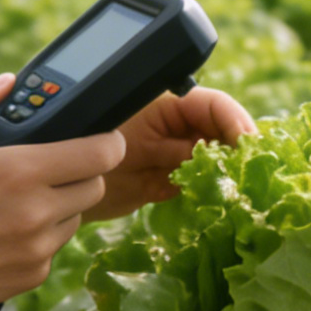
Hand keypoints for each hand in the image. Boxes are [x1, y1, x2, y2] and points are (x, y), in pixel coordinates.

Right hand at [0, 75, 126, 310]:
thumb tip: (7, 82)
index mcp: (20, 171)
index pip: (102, 153)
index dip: (110, 141)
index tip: (102, 137)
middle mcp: (37, 212)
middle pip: (96, 184)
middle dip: (82, 171)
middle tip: (52, 165)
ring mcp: (38, 249)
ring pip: (76, 217)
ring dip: (61, 204)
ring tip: (18, 200)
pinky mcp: (33, 276)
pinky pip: (55, 247)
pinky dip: (40, 236)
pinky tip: (4, 231)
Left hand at [84, 87, 259, 221]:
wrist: (58, 187)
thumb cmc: (80, 151)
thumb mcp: (124, 145)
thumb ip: (166, 147)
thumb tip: (207, 151)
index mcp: (163, 105)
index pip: (212, 105)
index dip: (236, 121)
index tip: (248, 147)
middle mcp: (173, 128)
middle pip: (221, 132)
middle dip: (239, 151)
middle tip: (251, 177)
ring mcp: (172, 155)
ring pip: (216, 160)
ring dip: (229, 175)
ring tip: (240, 193)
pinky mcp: (167, 183)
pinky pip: (200, 185)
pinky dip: (212, 195)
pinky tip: (220, 205)